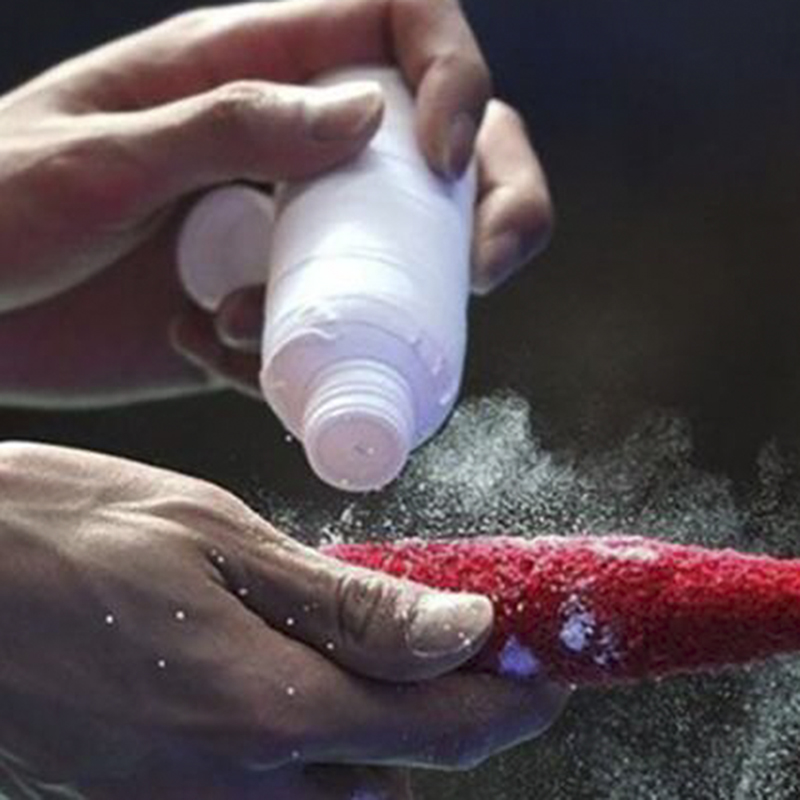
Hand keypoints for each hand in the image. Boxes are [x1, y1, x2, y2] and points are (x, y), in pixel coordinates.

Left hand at [0, 0, 550, 405]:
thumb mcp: (100, 154)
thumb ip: (226, 121)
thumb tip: (367, 119)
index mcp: (251, 69)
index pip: (400, 29)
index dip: (454, 76)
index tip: (443, 157)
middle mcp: (286, 148)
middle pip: (438, 152)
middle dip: (490, 202)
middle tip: (481, 273)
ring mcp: (283, 234)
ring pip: (399, 255)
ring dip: (373, 306)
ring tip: (239, 332)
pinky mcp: (268, 306)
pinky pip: (334, 329)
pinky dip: (294, 359)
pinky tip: (199, 349)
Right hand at [0, 442, 567, 796]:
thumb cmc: (71, 531)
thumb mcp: (221, 541)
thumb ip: (348, 603)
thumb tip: (463, 629)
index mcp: (267, 711)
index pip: (439, 731)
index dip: (510, 704)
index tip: (548, 671)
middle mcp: (234, 785)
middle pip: (397, 775)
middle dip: (451, 719)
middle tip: (467, 647)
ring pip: (337, 798)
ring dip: (383, 739)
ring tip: (382, 655)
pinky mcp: (147, 798)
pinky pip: (266, 797)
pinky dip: (312, 748)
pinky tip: (296, 677)